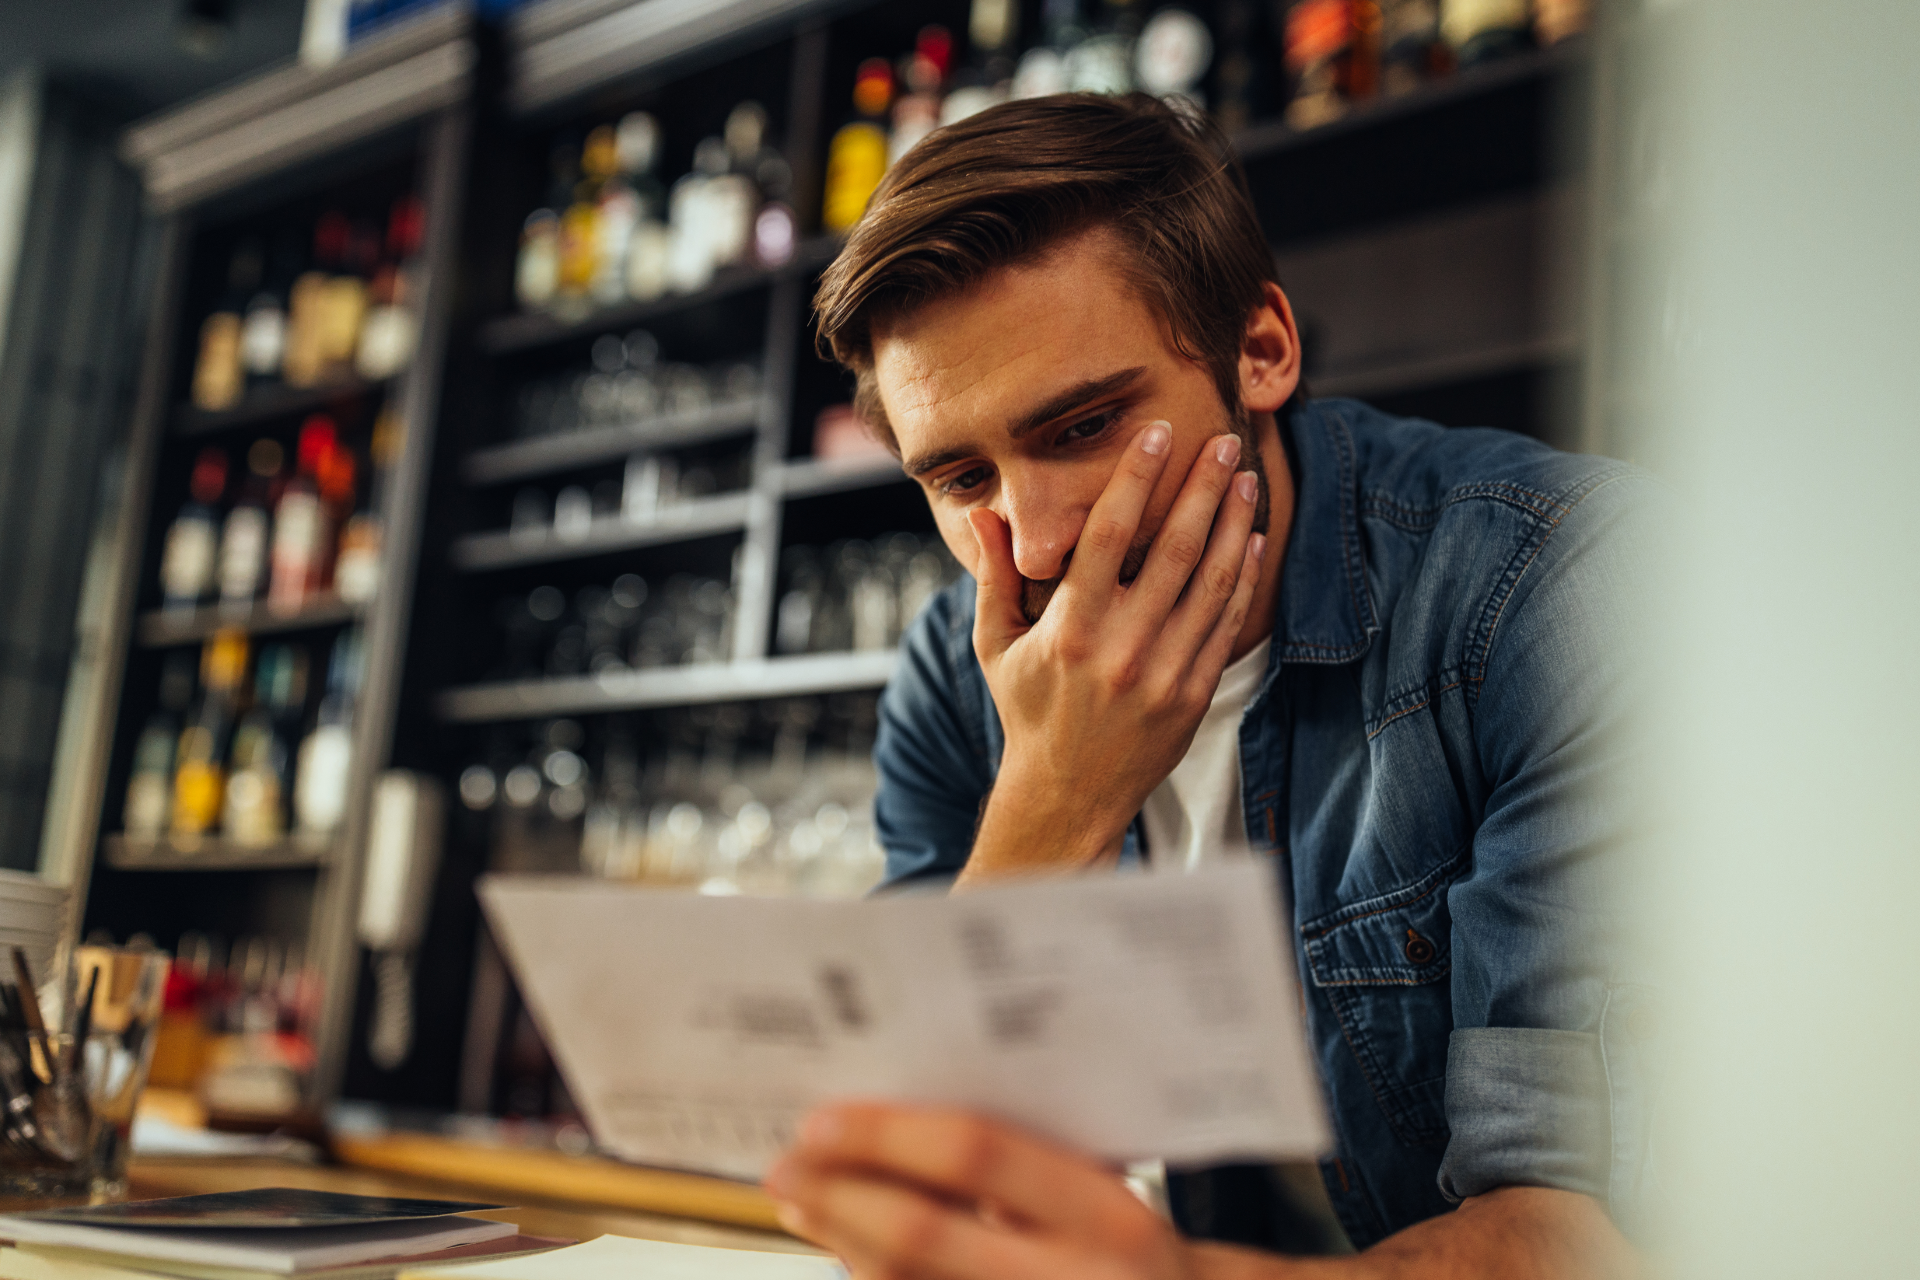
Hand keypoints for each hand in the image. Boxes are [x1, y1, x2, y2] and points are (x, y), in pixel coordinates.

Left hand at [764, 1101, 1205, 1279]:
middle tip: (786, 1160)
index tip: (825, 1114)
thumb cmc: (1142, 1245)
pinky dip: (866, 1274)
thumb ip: (1031, 1151)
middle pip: (921, 1234)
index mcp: (1108, 1217)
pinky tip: (843, 1244)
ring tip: (799, 1194)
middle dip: (838, 1193)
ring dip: (837, 1238)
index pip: (978, 1154)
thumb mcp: (1114, 1188)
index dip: (887, 1132)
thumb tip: (913, 1097)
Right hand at [962, 422, 1264, 880]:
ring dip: (1232, 525)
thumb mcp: (996, 645)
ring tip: (1245, 479)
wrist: (1069, 794)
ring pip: (1209, 583)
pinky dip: (1241, 579)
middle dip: (1201, 489)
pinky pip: (1224, 624)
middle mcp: (1120, 649)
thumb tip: (982, 514)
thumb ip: (995, 577)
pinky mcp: (1192, 694)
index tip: (1157, 434)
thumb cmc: (1028, 711)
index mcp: (1069, 630)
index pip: (1106, 536)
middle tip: (1224, 441)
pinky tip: (1252, 540)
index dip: (1135, 480)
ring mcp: (1162, 674)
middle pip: (1172, 551)